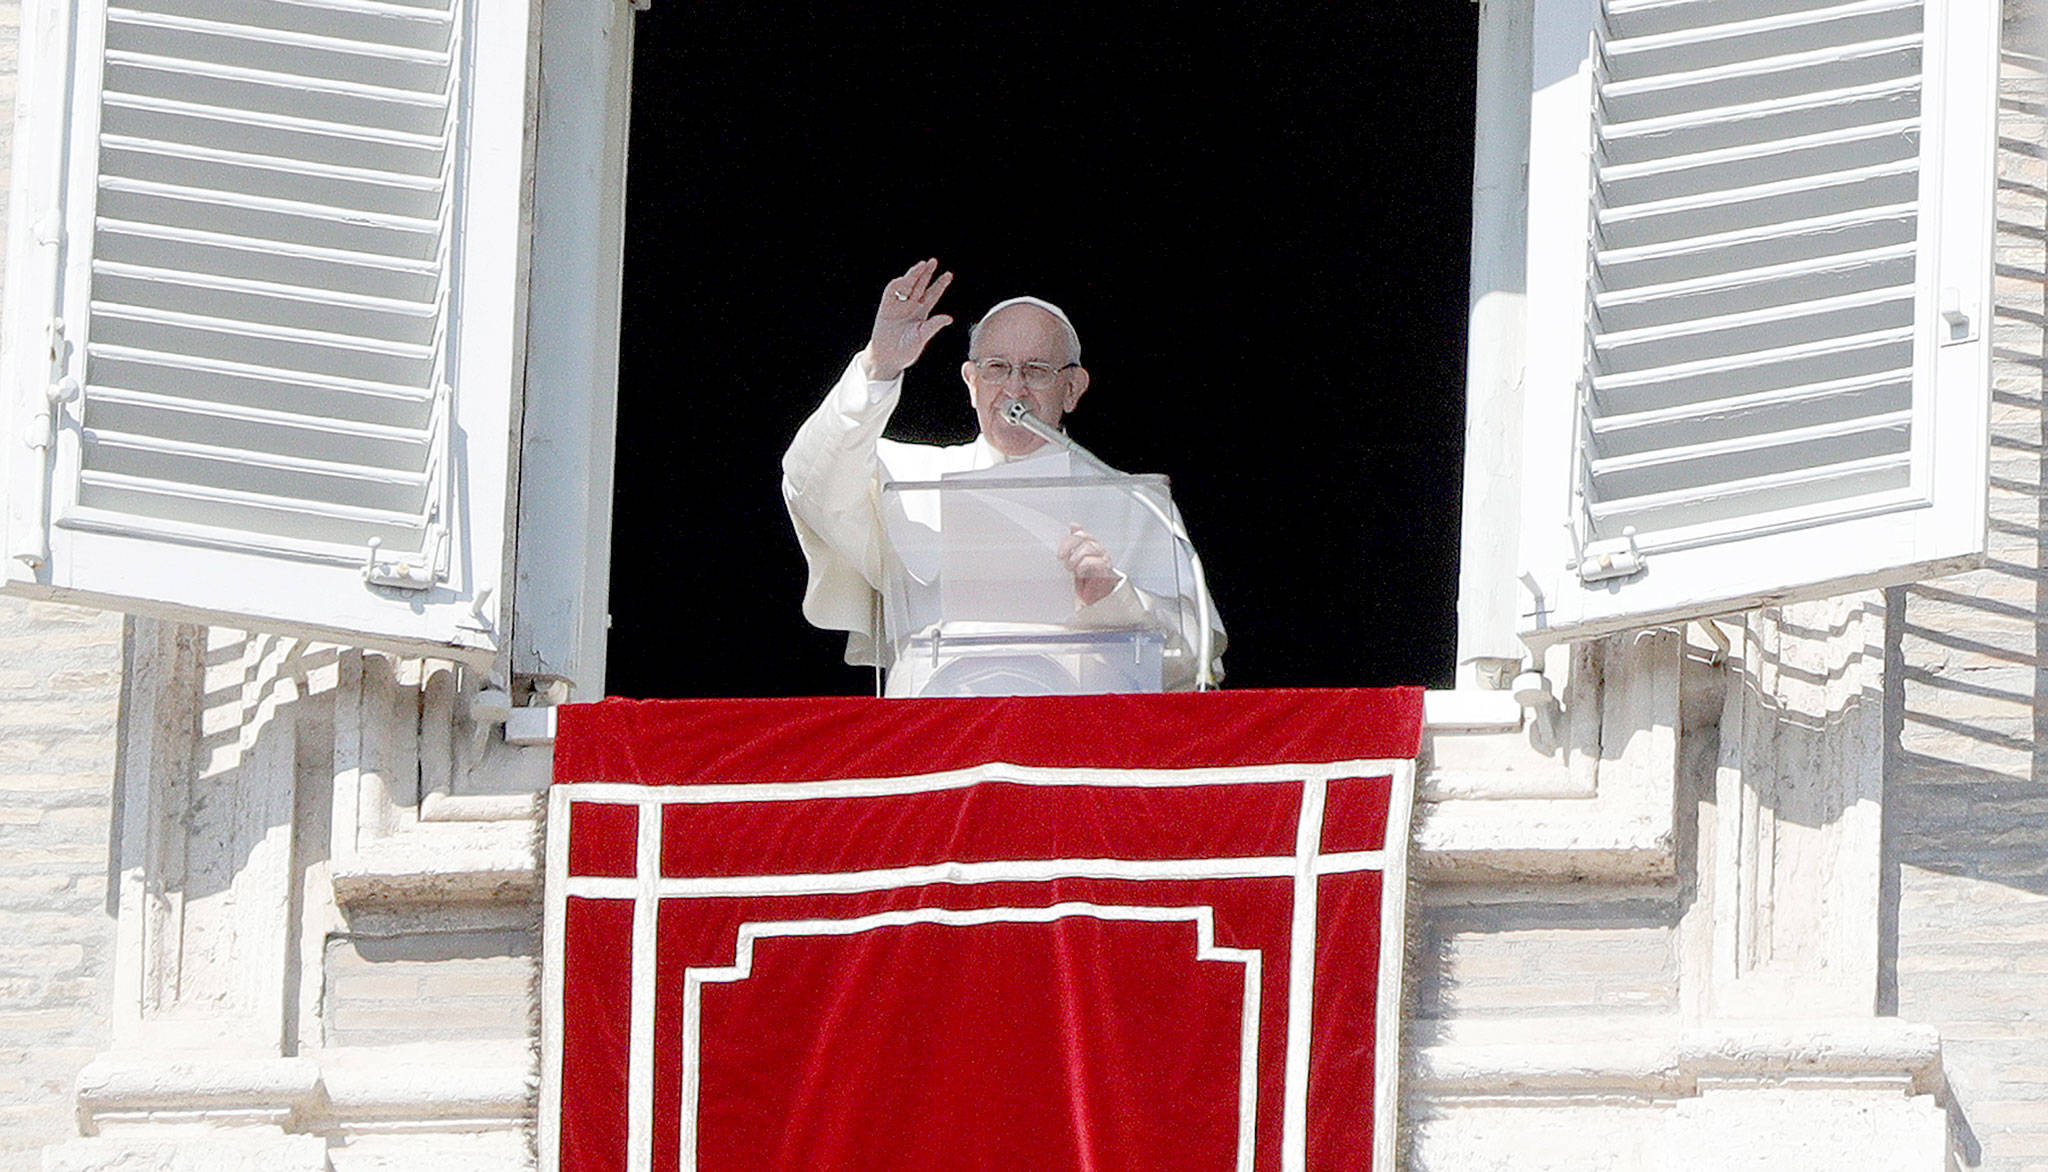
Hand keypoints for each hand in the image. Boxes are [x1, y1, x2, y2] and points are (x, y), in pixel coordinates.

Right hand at [866, 258, 953, 380]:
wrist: (887, 357)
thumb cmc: (906, 351)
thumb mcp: (922, 337)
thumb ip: (933, 326)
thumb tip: (949, 318)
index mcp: (922, 313)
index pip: (932, 295)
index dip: (940, 284)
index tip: (949, 274)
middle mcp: (911, 306)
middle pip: (920, 285)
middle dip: (926, 273)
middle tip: (933, 261)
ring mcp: (898, 305)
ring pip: (907, 285)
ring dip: (914, 274)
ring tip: (921, 265)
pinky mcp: (886, 306)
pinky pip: (891, 291)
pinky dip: (898, 284)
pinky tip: (906, 280)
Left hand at [1058, 524, 1118, 606]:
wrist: (1095, 599)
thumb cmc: (1083, 581)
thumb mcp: (1072, 563)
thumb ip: (1070, 548)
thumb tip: (1069, 529)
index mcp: (1089, 544)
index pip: (1080, 533)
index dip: (1070, 536)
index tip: (1061, 544)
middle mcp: (1097, 548)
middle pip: (1083, 537)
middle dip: (1069, 546)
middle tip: (1061, 557)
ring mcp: (1103, 557)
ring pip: (1088, 547)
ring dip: (1076, 558)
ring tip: (1071, 568)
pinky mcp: (1107, 568)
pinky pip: (1095, 561)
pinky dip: (1084, 566)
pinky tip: (1080, 572)